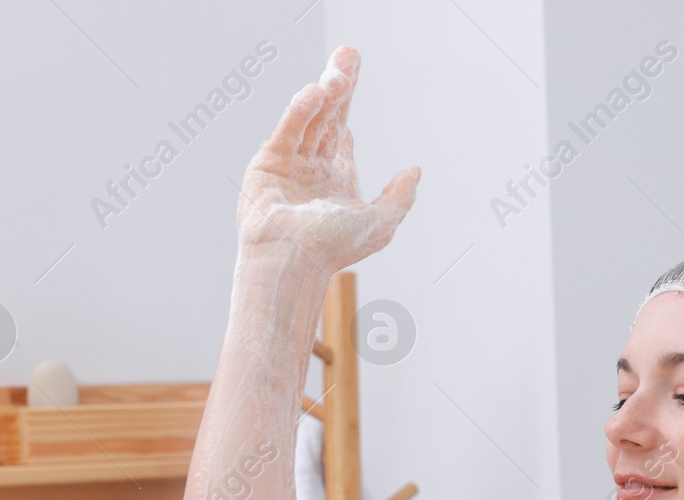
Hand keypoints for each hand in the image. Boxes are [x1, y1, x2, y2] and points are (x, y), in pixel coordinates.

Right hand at [236, 45, 419, 274]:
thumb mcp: (381, 223)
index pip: (342, 132)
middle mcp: (312, 168)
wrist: (295, 263)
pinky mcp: (268, 164)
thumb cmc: (334, 249)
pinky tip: (317, 93)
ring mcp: (289, 164)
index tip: (350, 77)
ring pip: (310, 118)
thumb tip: (415, 169)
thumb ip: (400, 195)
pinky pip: (288, 130)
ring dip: (325, 94)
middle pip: (328, 115)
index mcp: (336, 179)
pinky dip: (300, 111)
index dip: (347, 105)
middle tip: (349, 52)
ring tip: (340, 74)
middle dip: (340, 83)